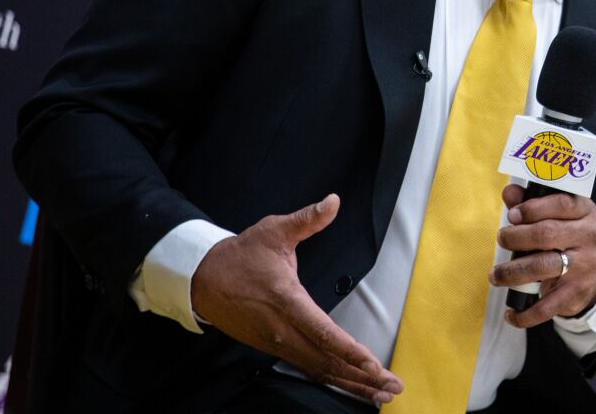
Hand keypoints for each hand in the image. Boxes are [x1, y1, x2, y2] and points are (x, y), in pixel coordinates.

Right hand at [191, 194, 402, 404]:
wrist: (202, 279)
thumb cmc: (241, 255)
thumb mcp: (274, 230)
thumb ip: (307, 220)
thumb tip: (333, 202)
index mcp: (286, 300)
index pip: (323, 332)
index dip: (350, 350)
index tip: (374, 364)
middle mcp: (282, 330)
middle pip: (326, 360)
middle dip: (361, 376)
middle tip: (392, 386)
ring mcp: (276, 343)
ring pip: (318, 369)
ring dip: (350, 383)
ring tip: (381, 394)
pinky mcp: (273, 349)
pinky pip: (308, 368)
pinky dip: (332, 379)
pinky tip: (352, 386)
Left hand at [491, 184, 595, 327]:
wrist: (591, 275)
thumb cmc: (565, 237)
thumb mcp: (556, 215)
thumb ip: (531, 203)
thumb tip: (509, 193)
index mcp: (584, 212)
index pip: (560, 204)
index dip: (532, 209)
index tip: (511, 215)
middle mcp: (588, 236)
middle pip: (546, 234)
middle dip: (515, 237)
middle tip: (501, 239)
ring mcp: (584, 266)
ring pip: (542, 266)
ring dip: (511, 272)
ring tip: (495, 275)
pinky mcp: (576, 292)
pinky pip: (547, 305)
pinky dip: (525, 313)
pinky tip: (510, 313)